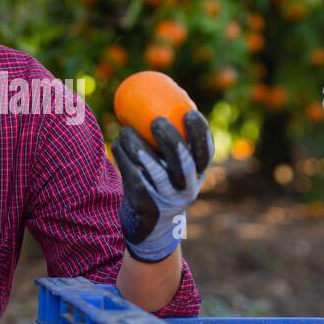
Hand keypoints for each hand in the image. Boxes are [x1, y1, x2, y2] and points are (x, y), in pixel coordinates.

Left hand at [113, 110, 213, 262]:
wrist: (150, 228)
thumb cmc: (160, 184)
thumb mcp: (172, 166)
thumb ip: (169, 140)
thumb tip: (160, 96)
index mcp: (197, 175)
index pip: (206, 152)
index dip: (201, 133)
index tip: (189, 111)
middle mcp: (186, 189)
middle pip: (183, 163)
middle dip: (172, 140)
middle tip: (157, 120)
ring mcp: (167, 200)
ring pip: (155, 172)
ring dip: (139, 148)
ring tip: (127, 130)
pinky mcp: (146, 207)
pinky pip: (134, 180)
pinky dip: (124, 161)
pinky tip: (117, 144)